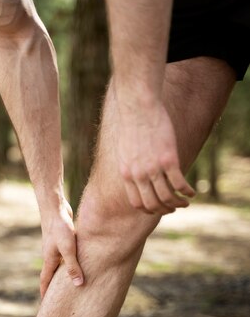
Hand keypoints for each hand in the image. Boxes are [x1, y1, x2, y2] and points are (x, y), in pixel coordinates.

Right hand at [39, 199, 83, 297]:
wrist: (55, 207)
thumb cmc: (60, 227)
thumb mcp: (68, 248)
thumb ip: (73, 266)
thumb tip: (78, 284)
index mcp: (49, 260)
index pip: (45, 281)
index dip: (46, 293)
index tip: (46, 305)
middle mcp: (51, 255)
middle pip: (52, 274)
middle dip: (54, 287)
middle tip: (57, 298)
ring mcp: (56, 247)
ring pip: (60, 264)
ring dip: (63, 274)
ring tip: (71, 283)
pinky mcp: (64, 239)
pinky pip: (67, 255)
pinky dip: (71, 262)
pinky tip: (79, 262)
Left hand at [116, 97, 195, 214]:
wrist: (137, 107)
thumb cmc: (131, 125)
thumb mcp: (124, 150)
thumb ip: (130, 165)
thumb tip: (135, 174)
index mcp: (126, 174)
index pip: (137, 203)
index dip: (149, 210)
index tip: (157, 209)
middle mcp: (139, 175)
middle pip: (153, 204)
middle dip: (165, 210)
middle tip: (174, 208)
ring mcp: (153, 168)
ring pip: (167, 196)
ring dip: (178, 203)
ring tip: (185, 202)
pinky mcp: (168, 159)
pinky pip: (179, 183)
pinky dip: (187, 191)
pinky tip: (192, 192)